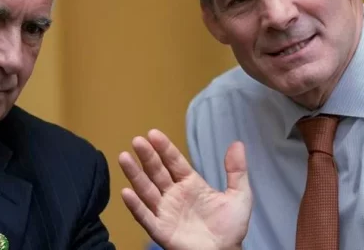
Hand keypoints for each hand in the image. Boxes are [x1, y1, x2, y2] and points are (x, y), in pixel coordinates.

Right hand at [118, 129, 251, 249]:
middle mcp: (174, 195)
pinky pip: (145, 216)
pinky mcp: (161, 230)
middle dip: (147, 156)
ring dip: (135, 175)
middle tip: (137, 140)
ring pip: (147, 190)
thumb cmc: (230, 227)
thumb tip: (237, 143)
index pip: (175, 162)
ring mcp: (166, 212)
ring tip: (124, 158)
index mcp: (191, 184)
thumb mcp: (239, 195)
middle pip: (157, 172)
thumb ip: (237, 170)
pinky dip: (135, 205)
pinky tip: (126, 192)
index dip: (165, 148)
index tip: (153, 133)